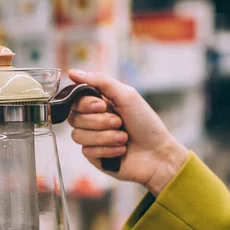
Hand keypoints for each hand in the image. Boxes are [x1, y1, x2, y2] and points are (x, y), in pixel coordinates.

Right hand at [67, 70, 188, 195]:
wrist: (157, 153)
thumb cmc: (146, 124)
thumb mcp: (126, 95)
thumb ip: (100, 81)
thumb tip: (72, 72)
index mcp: (99, 103)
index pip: (75, 100)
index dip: (86, 104)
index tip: (102, 106)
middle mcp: (93, 120)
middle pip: (74, 118)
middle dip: (100, 122)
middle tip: (119, 122)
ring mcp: (92, 139)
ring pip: (78, 136)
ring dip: (105, 137)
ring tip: (123, 138)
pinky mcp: (94, 156)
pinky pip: (87, 151)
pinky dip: (108, 149)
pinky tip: (121, 150)